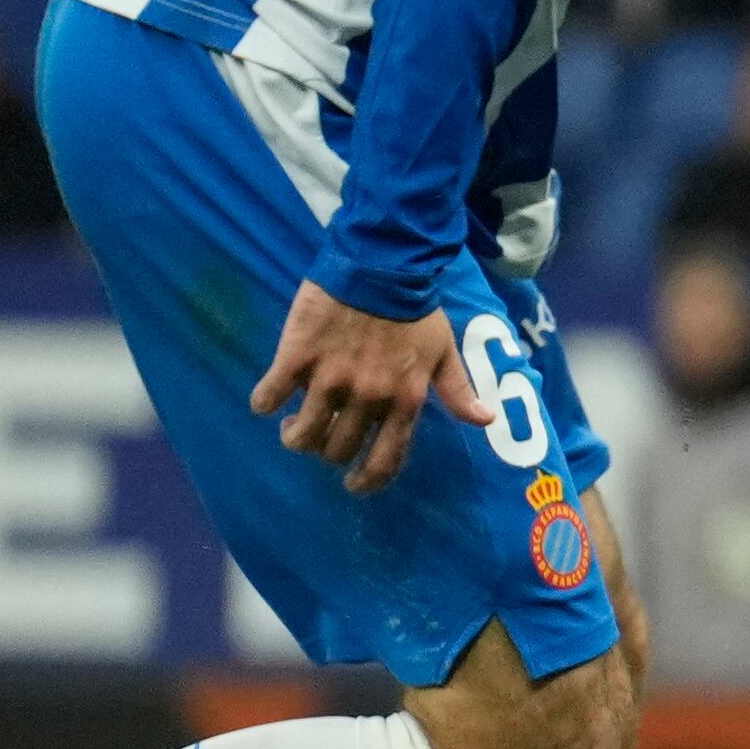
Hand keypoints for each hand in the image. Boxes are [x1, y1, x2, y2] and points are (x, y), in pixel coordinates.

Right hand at [249, 282, 490, 495]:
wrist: (382, 264)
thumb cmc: (416, 310)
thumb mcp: (444, 350)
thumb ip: (457, 390)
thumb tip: (484, 421)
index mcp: (404, 401)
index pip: (385, 460)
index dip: (367, 481)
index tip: (354, 484)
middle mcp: (367, 397)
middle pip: (337, 450)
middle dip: (329, 452)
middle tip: (325, 436)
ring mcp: (329, 378)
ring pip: (302, 434)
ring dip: (296, 436)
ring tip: (294, 425)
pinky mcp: (297, 357)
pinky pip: (269, 396)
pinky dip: (265, 403)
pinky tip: (268, 400)